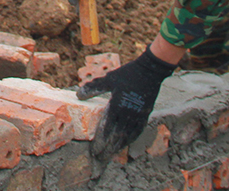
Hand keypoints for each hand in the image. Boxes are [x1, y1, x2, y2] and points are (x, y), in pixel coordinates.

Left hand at [78, 48, 175, 162]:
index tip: (95, 149)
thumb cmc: (127, 74)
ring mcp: (138, 115)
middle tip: (101, 157)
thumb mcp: (109, 79)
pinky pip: (138, 131)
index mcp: (117, 106)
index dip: (101, 140)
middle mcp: (128, 114)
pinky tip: (126, 143)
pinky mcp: (145, 114)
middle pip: (117, 136)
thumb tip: (78, 94)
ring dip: (119, 146)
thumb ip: (93, 87)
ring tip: (112, 154)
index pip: (107, 128)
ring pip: (128, 136)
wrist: (149, 71)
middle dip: (108, 148)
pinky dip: (131, 139)